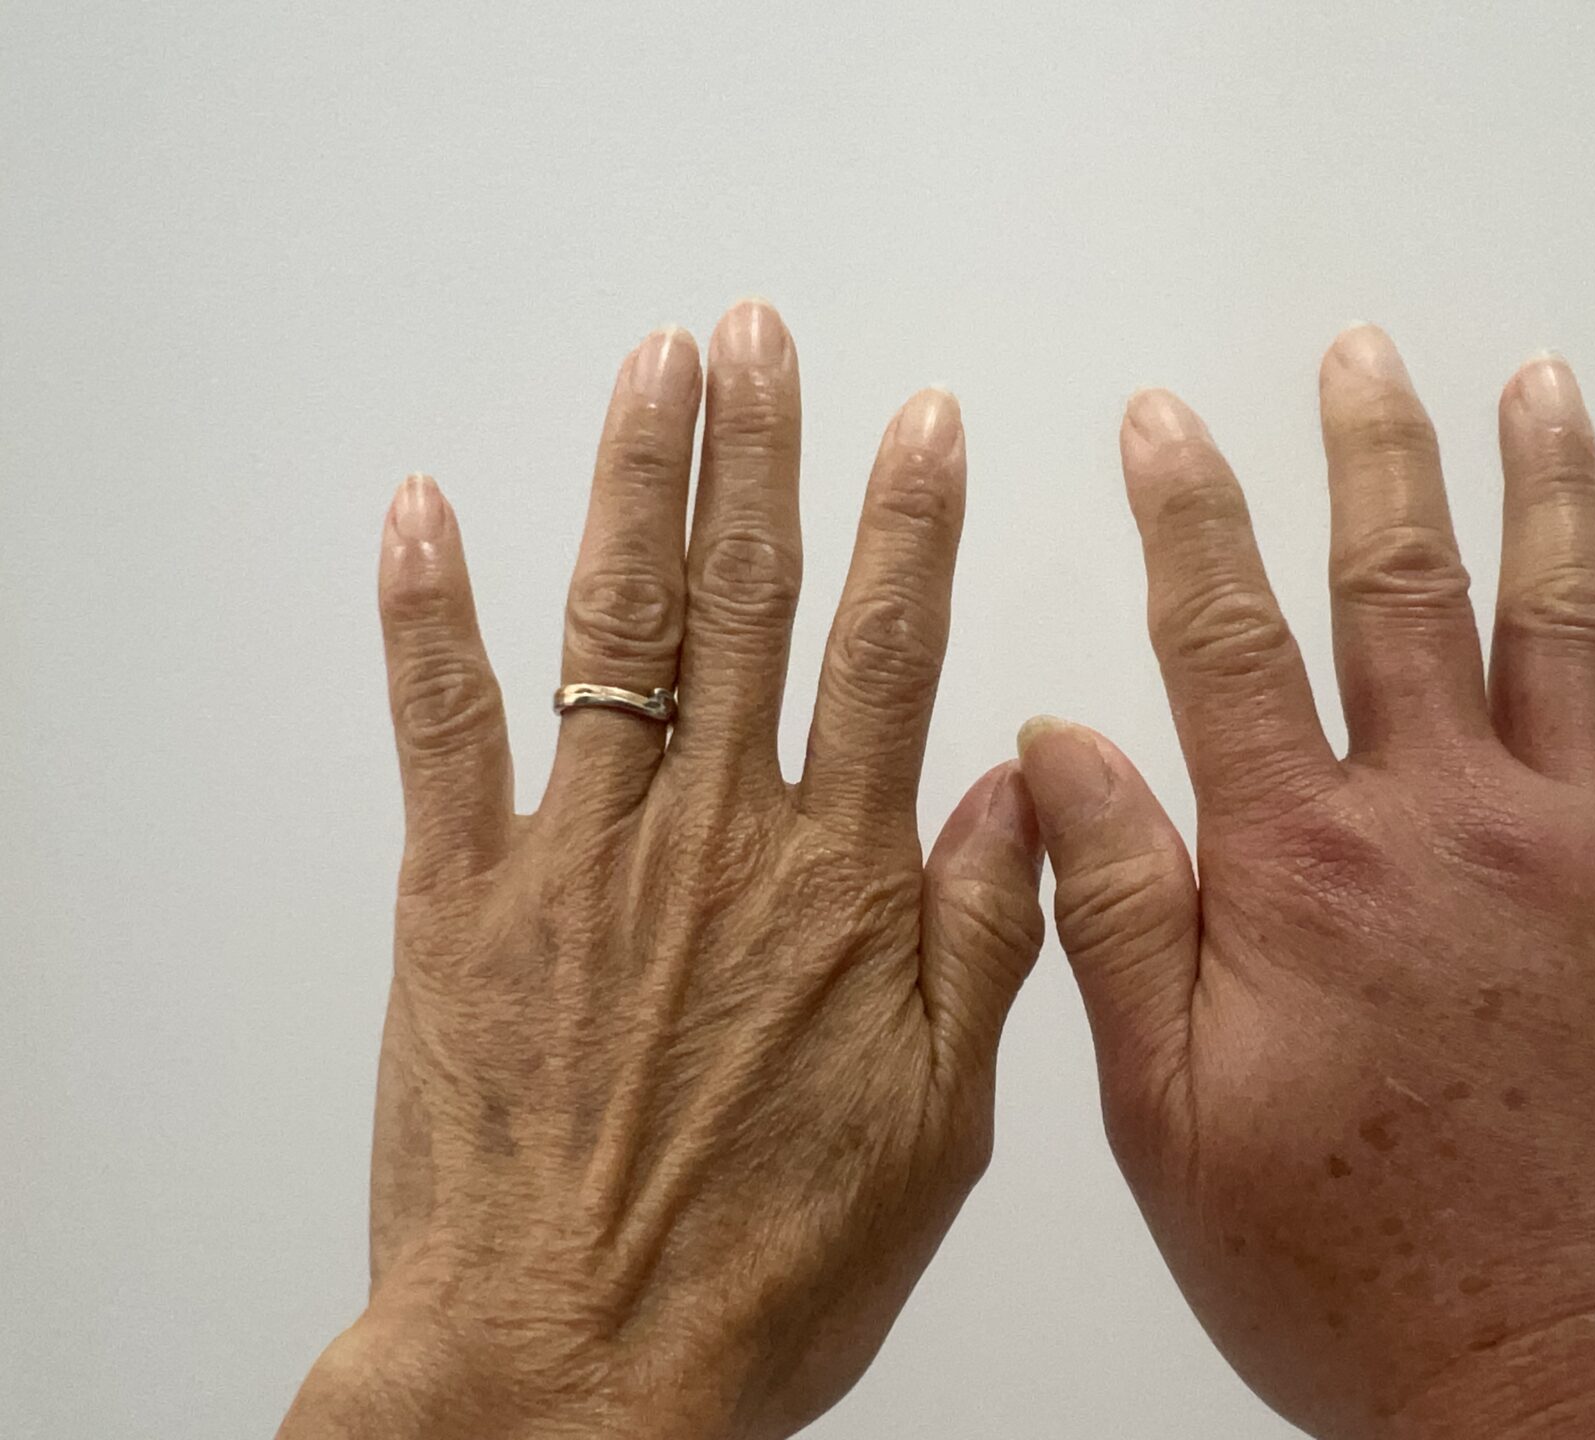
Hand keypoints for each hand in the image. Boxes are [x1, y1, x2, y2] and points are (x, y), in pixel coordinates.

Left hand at [279, 301, 1044, 1439]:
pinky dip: (430, 610)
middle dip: (760, 451)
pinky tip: (425, 511)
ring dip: (635, 482)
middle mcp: (713, 837)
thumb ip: (984, 937)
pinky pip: (441, 727)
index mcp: (839, 883)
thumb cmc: (765, 1265)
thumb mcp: (942, 1122)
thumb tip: (1014, 784)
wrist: (576, 1364)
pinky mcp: (459, 899)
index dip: (910, 524)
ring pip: (618, 626)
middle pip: (748, 600)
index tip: (923, 421)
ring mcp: (580, 854)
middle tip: (762, 336)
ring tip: (654, 368)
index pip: (888, 653)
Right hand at [1017, 329, 1594, 1437]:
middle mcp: (1456, 823)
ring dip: (1548, 485)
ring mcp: (1594, 851)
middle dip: (1371, 451)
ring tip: (1530, 385)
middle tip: (1356, 356)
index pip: (1228, 635)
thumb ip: (1118, 911)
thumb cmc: (1360, 1275)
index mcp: (1308, 868)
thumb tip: (1056, 747)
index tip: (1165, 424)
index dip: (1189, 512)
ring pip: (1572, 616)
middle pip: (1404, 586)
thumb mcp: (1170, 1115)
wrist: (1583, 1393)